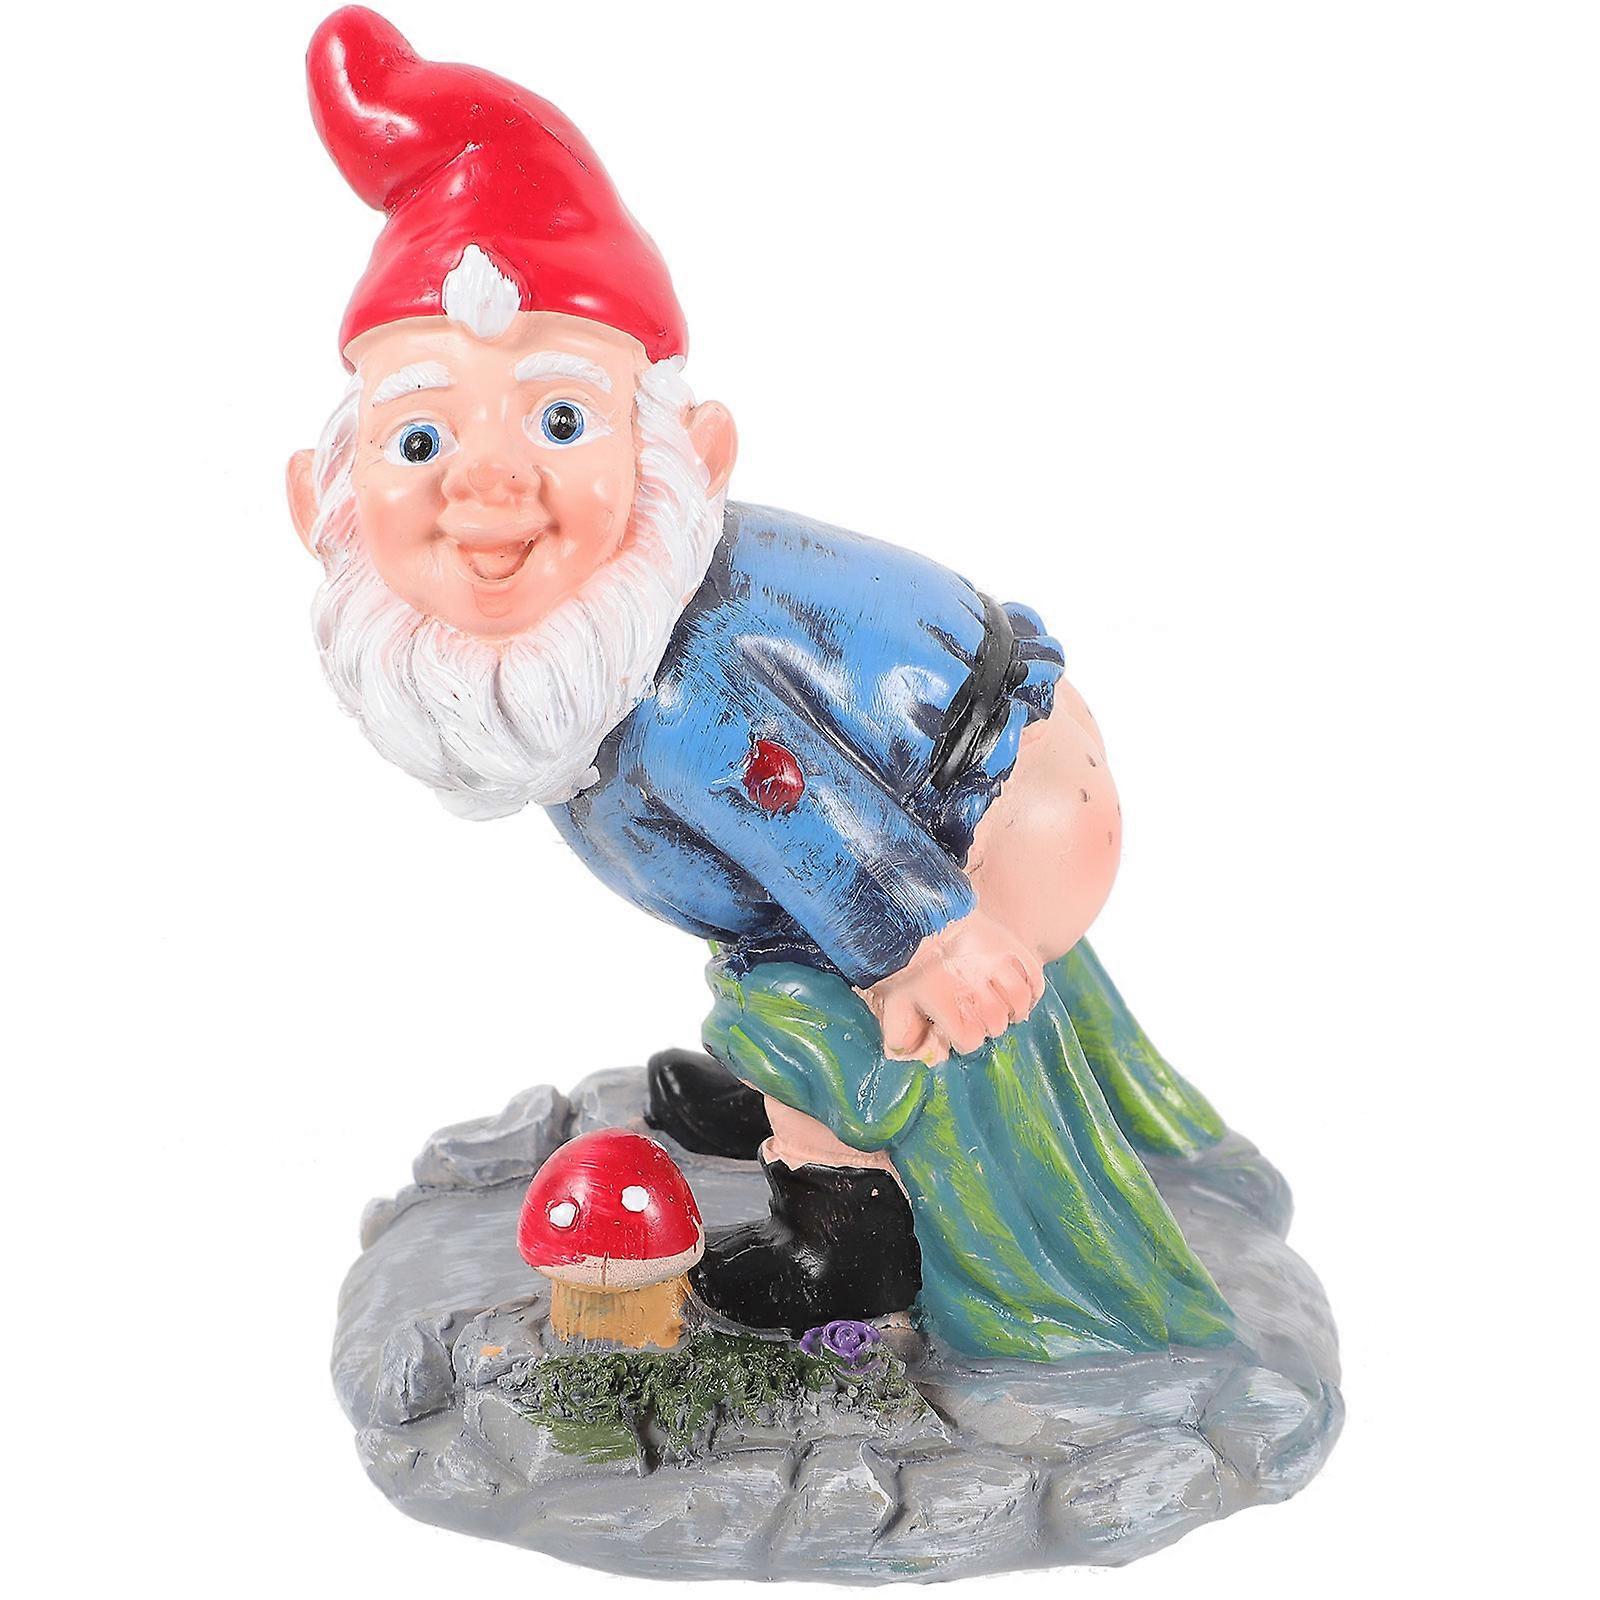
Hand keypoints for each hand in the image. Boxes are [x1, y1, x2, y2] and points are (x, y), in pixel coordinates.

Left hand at [863, 910, 1045, 1064]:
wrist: (913, 910)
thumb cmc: (903, 958)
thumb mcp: (892, 998)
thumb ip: (901, 1033)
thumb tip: (919, 1055)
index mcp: (941, 994)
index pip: (970, 1038)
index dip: (966, 1041)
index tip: (959, 1033)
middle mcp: (970, 978)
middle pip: (996, 1021)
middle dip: (988, 1026)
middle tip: (979, 1018)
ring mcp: (992, 958)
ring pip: (1018, 998)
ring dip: (1013, 1009)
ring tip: (1003, 1008)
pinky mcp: (1006, 940)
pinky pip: (1032, 973)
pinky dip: (1032, 988)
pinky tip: (1022, 994)